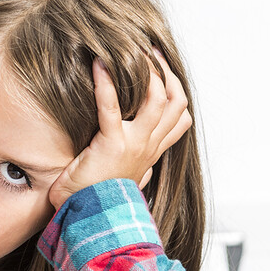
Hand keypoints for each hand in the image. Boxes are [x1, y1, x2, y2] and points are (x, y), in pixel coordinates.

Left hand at [48, 49, 192, 209]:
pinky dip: (106, 83)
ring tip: (132, 51)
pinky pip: (112, 107)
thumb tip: (144, 167)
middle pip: (175, 102)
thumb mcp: (126, 181)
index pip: (180, 119)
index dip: (177, 91)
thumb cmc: (98, 200)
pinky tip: (98, 65)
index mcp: (151, 153)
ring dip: (147, 71)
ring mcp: (134, 145)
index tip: (164, 71)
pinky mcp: (112, 144)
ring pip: (157, 99)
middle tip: (151, 50)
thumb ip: (138, 168)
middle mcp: (149, 147)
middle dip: (167, 72)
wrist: (89, 220)